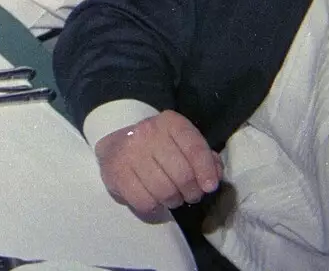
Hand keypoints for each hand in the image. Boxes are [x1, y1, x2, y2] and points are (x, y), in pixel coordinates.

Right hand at [94, 110, 222, 220]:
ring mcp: (128, 151)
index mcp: (170, 122)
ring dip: (172, 200)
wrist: (116, 147)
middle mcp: (147, 132)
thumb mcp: (183, 145)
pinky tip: (151, 198)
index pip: (194, 147)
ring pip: (164, 191)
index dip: (206, 170)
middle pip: (182, 175)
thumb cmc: (158, 149)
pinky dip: (153, 206)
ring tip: (170, 197)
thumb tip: (213, 177)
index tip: (209, 187)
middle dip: (190, 192)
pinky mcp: (114, 171)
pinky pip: (144, 201)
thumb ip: (204, 159)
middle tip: (188, 194)